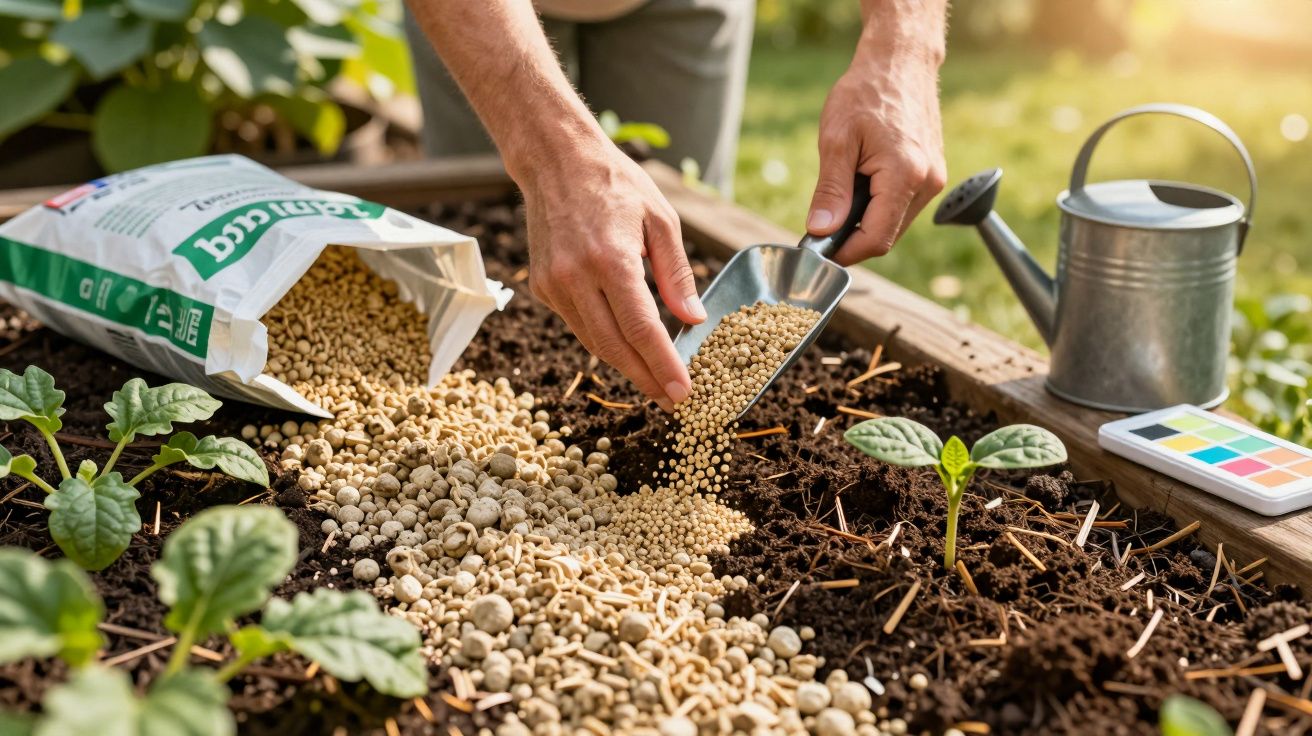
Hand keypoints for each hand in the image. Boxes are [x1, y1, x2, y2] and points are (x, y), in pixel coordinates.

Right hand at [521, 143, 704, 411]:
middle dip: (646, 378)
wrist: (555, 160)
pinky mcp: (543, 287)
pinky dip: (603, 339)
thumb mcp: (660, 220)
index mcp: (611, 259)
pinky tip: (625, 345)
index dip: (662, 366)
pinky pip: (578, 324)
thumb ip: (676, 273)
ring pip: (593, 342)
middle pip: (614, 346)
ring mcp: (554, 284)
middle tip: (672, 400)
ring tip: (655, 380)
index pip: (641, 329)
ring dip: (625, 366)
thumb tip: (693, 319)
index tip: (683, 392)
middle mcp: (577, 277)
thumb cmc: (615, 184)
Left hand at [806, 31, 946, 264]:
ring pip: (895, 223)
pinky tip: (864, 179)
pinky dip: (879, 204)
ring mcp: (934, 179)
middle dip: (853, 235)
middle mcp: (927, 182)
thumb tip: (821, 231)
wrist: (899, 62)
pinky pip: (903, 206)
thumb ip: (830, 191)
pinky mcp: (933, 174)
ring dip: (866, 218)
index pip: (876, 239)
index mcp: (905, 175)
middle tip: (823, 218)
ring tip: (846, 185)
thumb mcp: (836, 140)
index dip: (844, 251)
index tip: (818, 248)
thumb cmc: (866, 93)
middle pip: (886, 236)